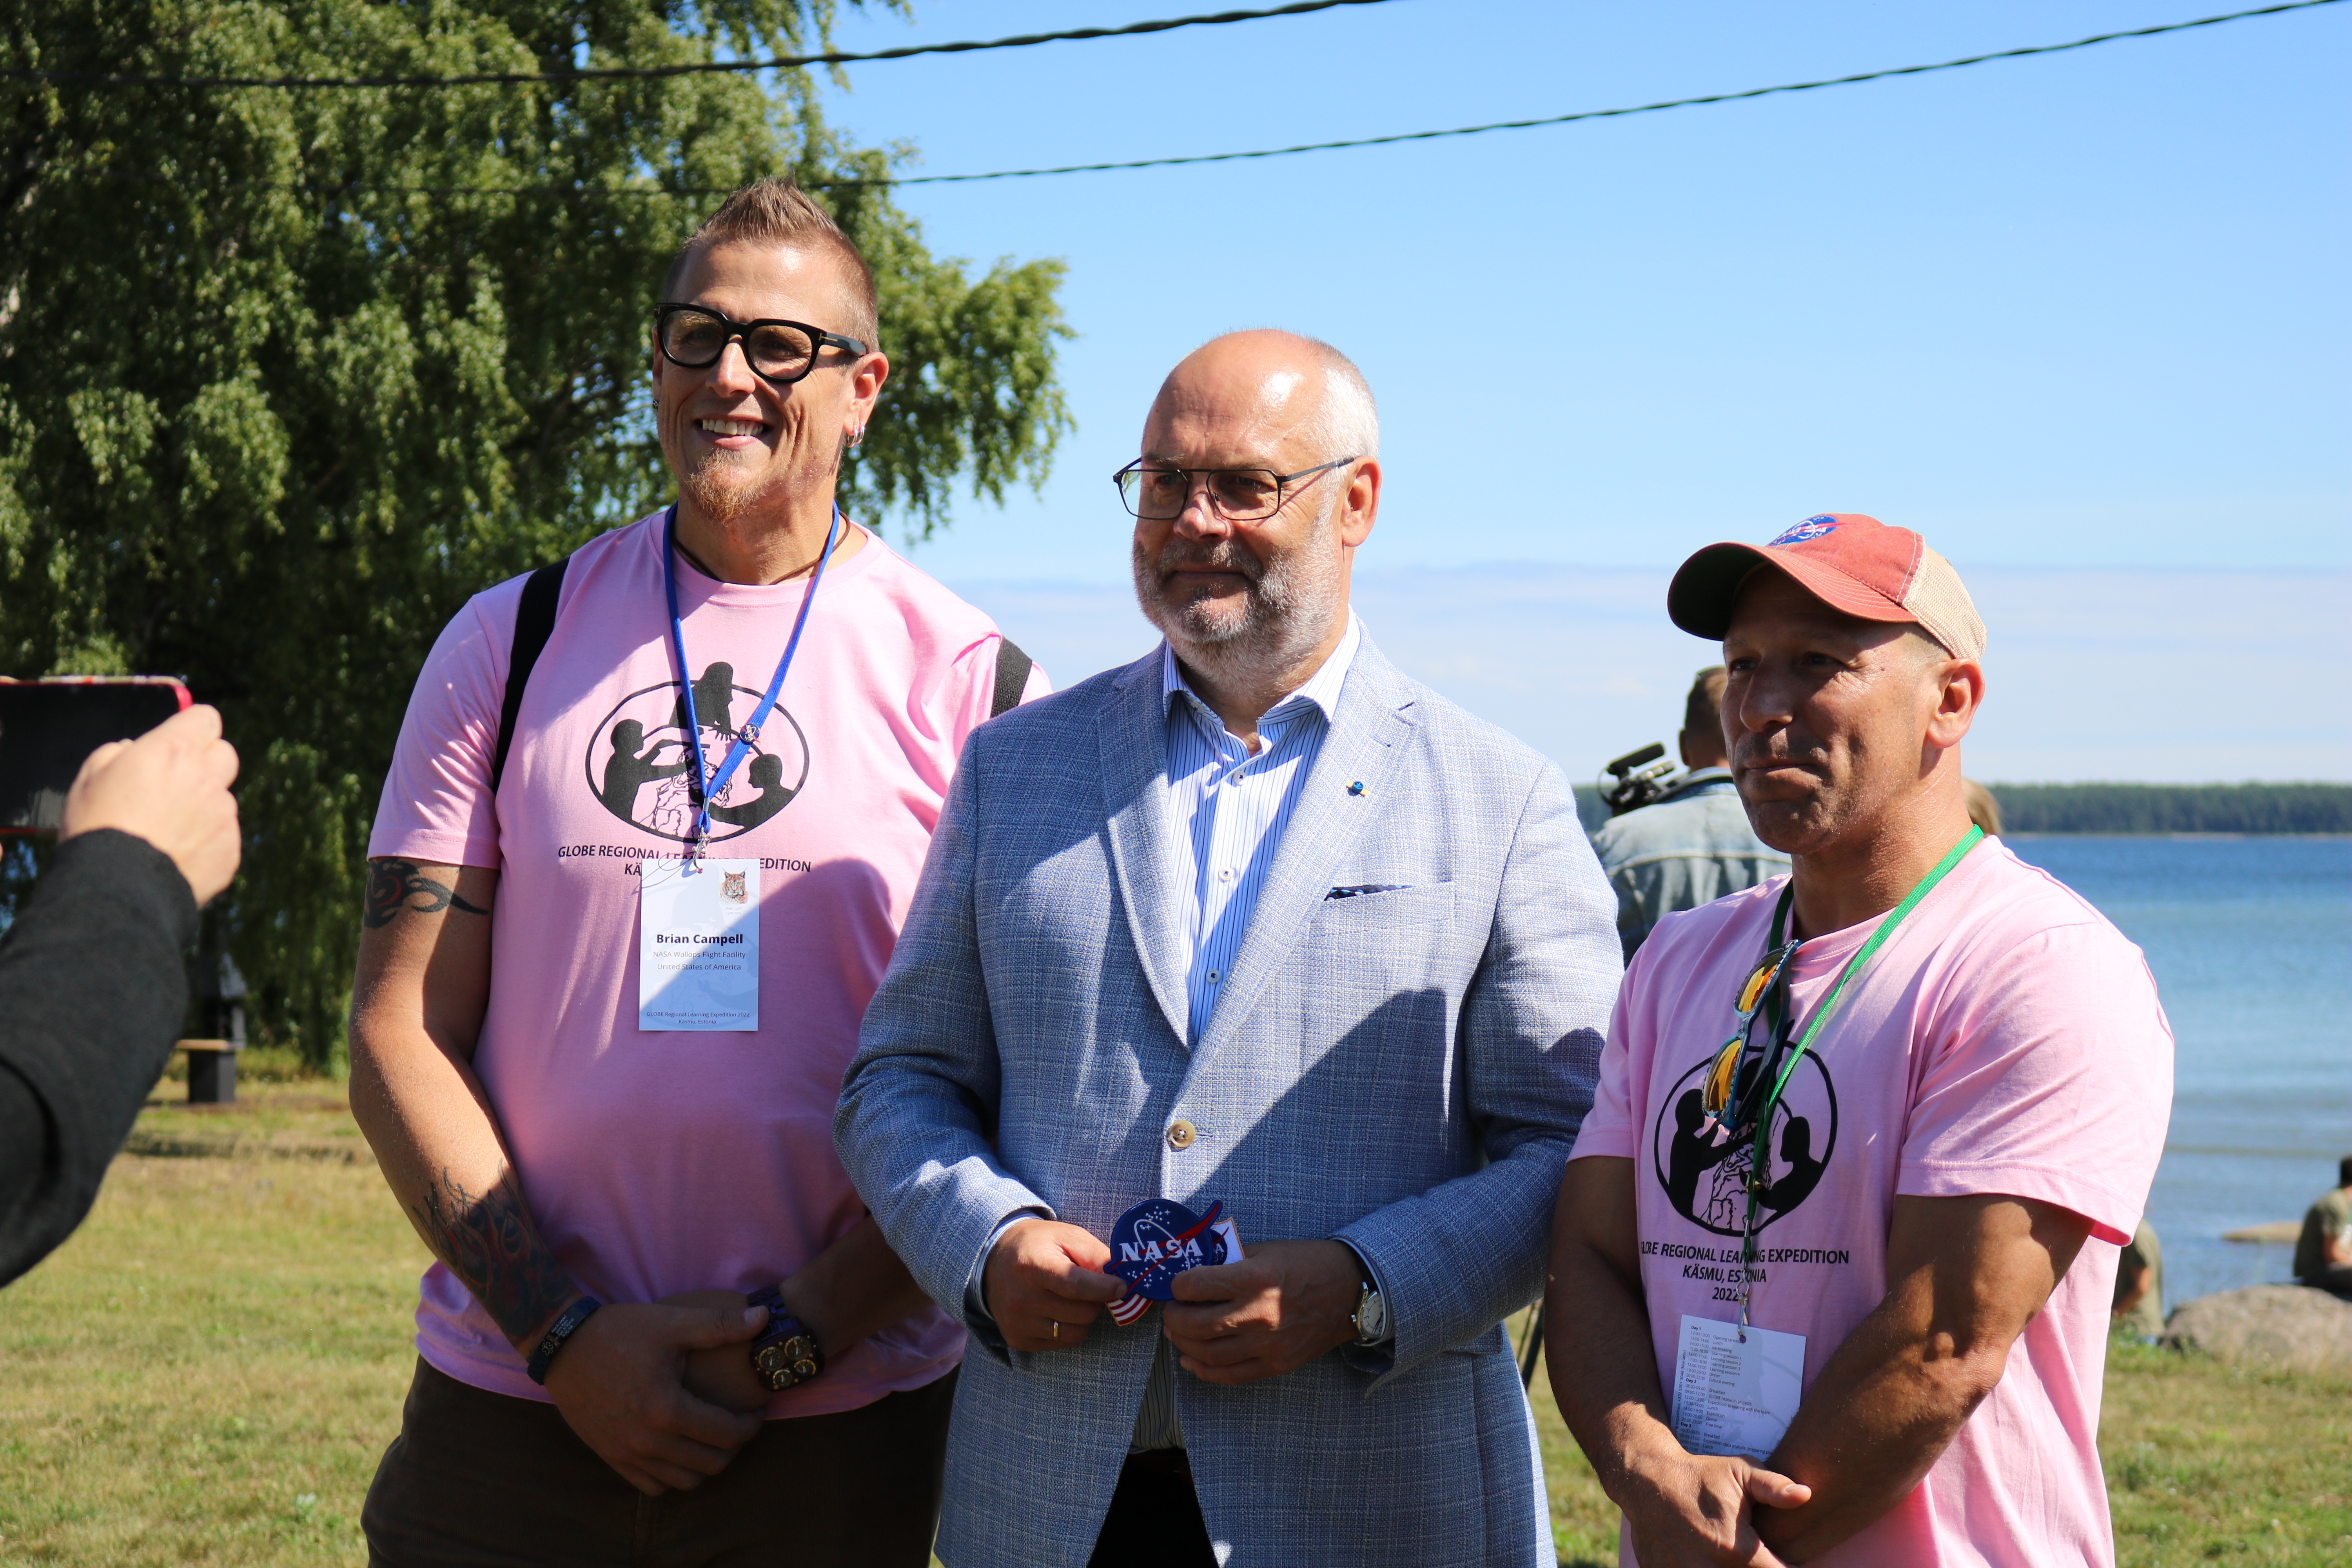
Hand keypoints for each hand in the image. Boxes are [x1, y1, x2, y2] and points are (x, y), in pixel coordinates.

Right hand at [61, 703, 240, 903]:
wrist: (116, 887)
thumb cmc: (97, 826)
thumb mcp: (90, 776)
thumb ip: (120, 752)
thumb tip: (135, 749)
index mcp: (174, 751)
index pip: (204, 718)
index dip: (193, 727)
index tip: (183, 738)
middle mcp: (207, 778)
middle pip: (224, 754)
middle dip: (205, 762)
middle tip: (176, 782)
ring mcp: (223, 815)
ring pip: (222, 799)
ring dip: (203, 806)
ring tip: (165, 830)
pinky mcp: (230, 850)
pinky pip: (224, 836)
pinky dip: (206, 841)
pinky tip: (176, 855)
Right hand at [539, 1300, 768, 1494]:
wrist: (563, 1346)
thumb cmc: (619, 1331)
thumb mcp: (671, 1322)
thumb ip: (721, 1324)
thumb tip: (766, 1316)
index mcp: (667, 1408)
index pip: (726, 1434)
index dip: (751, 1425)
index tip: (757, 1411)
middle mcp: (647, 1440)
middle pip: (711, 1464)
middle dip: (734, 1447)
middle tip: (738, 1425)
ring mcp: (626, 1453)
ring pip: (684, 1481)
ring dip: (706, 1464)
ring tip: (712, 1438)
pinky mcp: (610, 1457)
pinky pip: (652, 1486)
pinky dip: (673, 1475)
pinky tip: (680, 1450)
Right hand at [983, 1218, 1124, 1351]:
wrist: (994, 1260)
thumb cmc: (1038, 1245)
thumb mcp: (1068, 1236)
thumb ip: (1096, 1255)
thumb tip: (1123, 1279)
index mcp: (1034, 1266)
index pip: (1076, 1286)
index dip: (1104, 1289)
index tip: (1122, 1287)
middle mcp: (1022, 1298)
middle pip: (1083, 1314)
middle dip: (1096, 1301)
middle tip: (1090, 1287)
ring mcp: (1018, 1323)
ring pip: (1076, 1333)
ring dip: (1083, 1318)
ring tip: (1071, 1299)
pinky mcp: (1018, 1340)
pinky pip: (1061, 1343)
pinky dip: (1067, 1329)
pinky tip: (1055, 1310)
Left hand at [1162, 1238, 1358, 1385]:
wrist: (1350, 1292)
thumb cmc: (1307, 1264)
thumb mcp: (1266, 1250)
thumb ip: (1230, 1262)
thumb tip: (1197, 1271)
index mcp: (1253, 1279)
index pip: (1196, 1286)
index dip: (1178, 1285)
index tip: (1178, 1285)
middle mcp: (1257, 1315)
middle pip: (1195, 1325)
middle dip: (1173, 1319)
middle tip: (1172, 1312)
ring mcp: (1267, 1344)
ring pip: (1208, 1354)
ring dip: (1183, 1344)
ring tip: (1177, 1334)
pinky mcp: (1276, 1364)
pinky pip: (1230, 1375)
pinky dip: (1204, 1370)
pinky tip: (1191, 1361)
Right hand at [1617, 1442, 1811, 1567]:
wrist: (1648, 1481)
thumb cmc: (1700, 1477)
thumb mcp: (1740, 1473)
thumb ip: (1774, 1488)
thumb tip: (1806, 1495)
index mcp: (1738, 1550)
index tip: (1787, 1559)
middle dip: (1760, 1567)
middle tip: (1756, 1553)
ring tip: (1730, 1553)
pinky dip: (1706, 1567)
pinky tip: (1707, 1554)